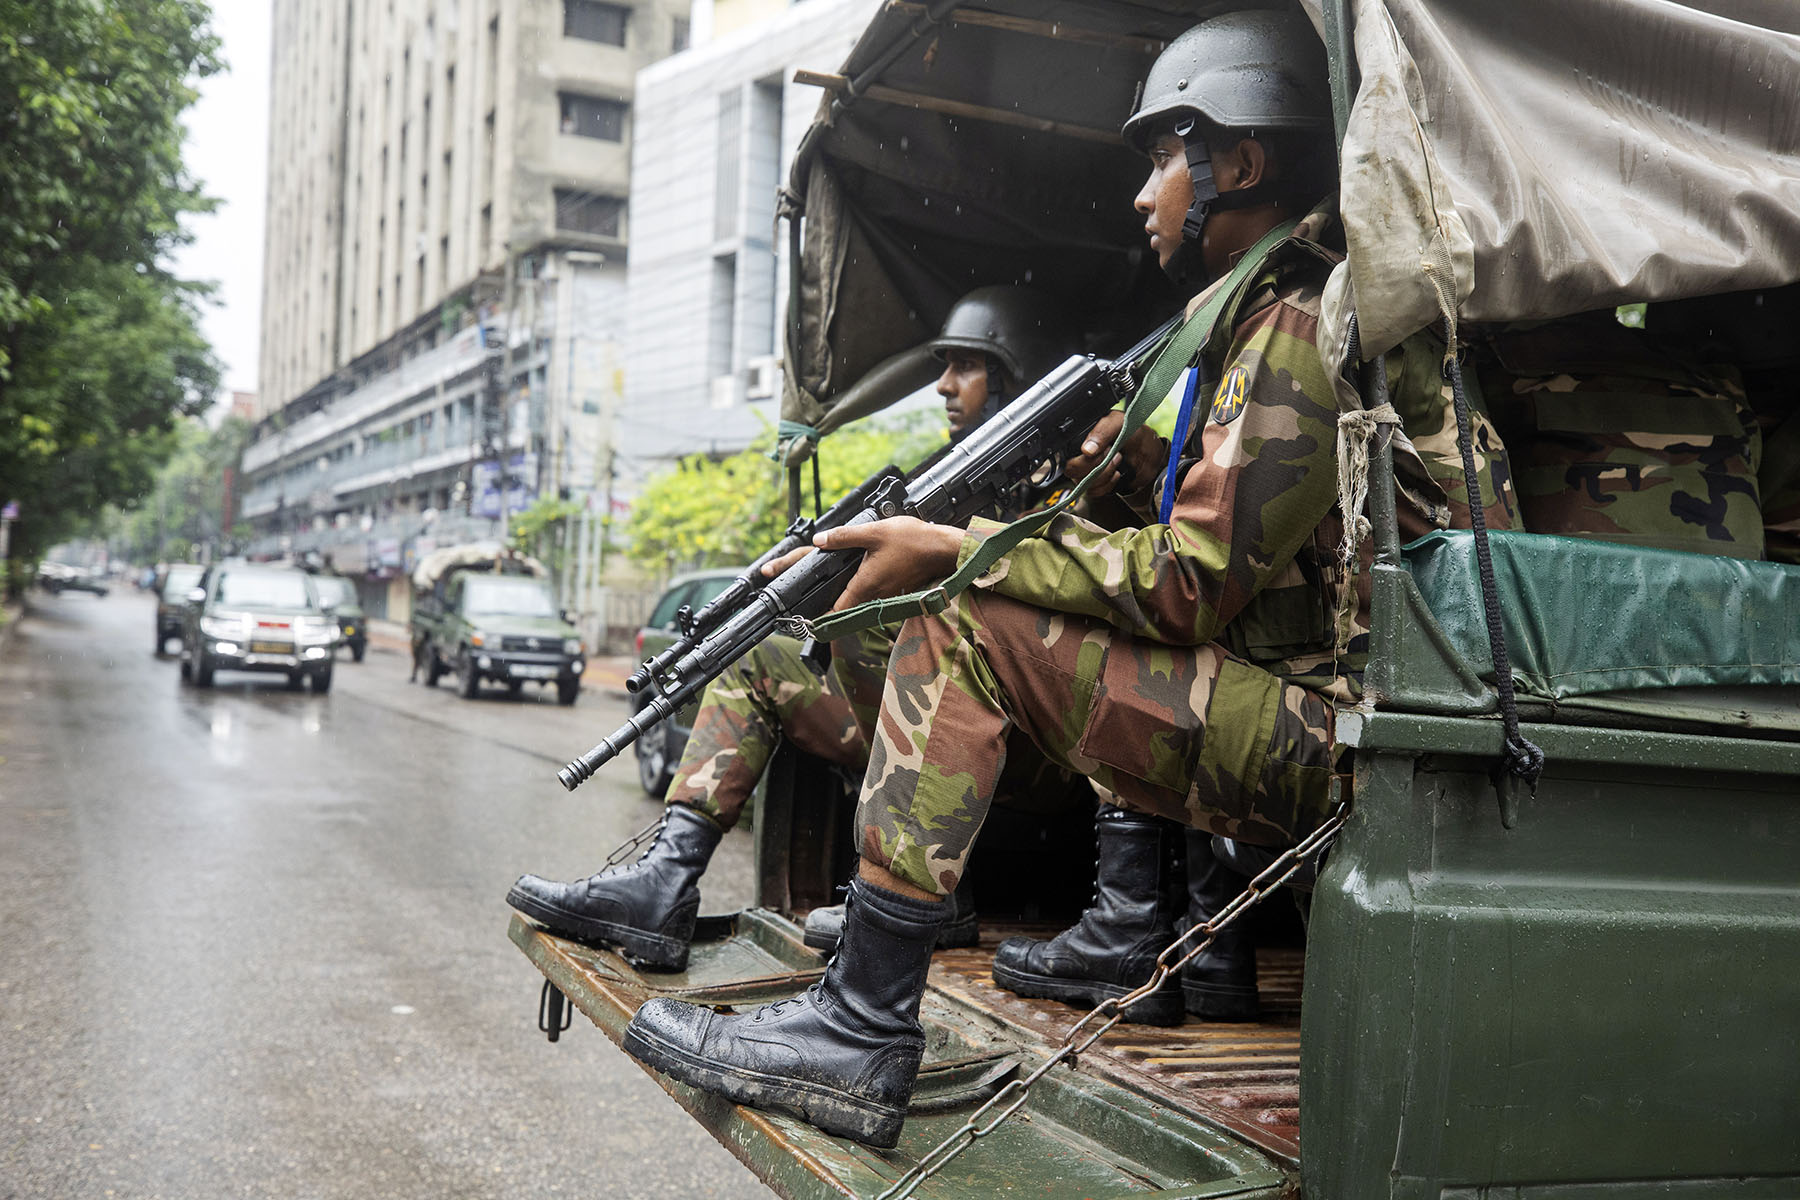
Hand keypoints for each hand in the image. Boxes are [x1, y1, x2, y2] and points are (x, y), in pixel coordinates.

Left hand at [808, 517, 964, 611]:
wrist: (944, 549)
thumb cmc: (913, 541)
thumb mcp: (873, 532)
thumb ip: (844, 537)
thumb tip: (820, 539)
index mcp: (865, 585)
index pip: (837, 611)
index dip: (820, 616)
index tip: (809, 618)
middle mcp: (875, 595)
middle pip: (848, 607)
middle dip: (832, 604)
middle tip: (816, 599)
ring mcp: (888, 595)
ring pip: (862, 601)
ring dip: (850, 596)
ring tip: (836, 585)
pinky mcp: (897, 590)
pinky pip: (876, 595)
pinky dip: (866, 589)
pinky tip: (864, 574)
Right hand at [1064, 413, 1164, 498]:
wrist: (1148, 451)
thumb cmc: (1131, 432)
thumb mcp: (1118, 422)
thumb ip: (1102, 431)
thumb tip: (1086, 450)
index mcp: (1077, 437)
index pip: (1064, 453)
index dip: (1082, 455)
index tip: (1102, 449)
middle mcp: (1077, 455)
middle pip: (1070, 470)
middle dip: (1095, 464)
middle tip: (1112, 452)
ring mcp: (1084, 471)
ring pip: (1082, 483)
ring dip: (1104, 474)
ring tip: (1117, 459)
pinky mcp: (1094, 484)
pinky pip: (1092, 492)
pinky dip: (1107, 484)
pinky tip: (1116, 473)